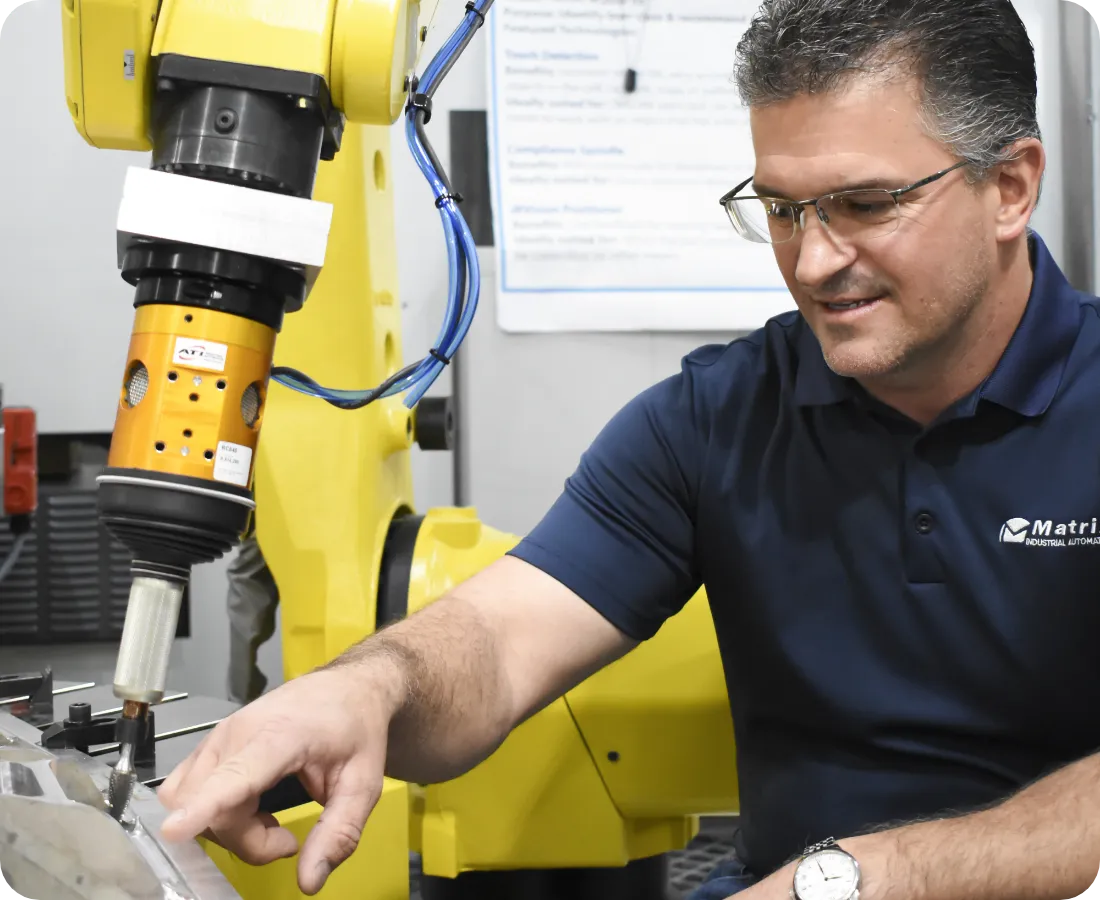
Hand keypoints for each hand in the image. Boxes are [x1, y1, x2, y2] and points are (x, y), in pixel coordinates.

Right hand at [157, 667, 395, 895]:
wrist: (346, 687)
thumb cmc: (356, 729)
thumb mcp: (363, 784)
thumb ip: (339, 833)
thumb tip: (308, 883)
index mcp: (281, 736)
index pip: (235, 774)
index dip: (204, 806)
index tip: (174, 832)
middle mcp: (238, 732)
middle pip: (210, 805)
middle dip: (244, 839)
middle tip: (287, 839)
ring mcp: (218, 736)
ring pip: (190, 801)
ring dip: (226, 827)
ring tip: (269, 822)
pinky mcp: (210, 743)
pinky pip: (188, 790)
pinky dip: (211, 811)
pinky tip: (250, 808)